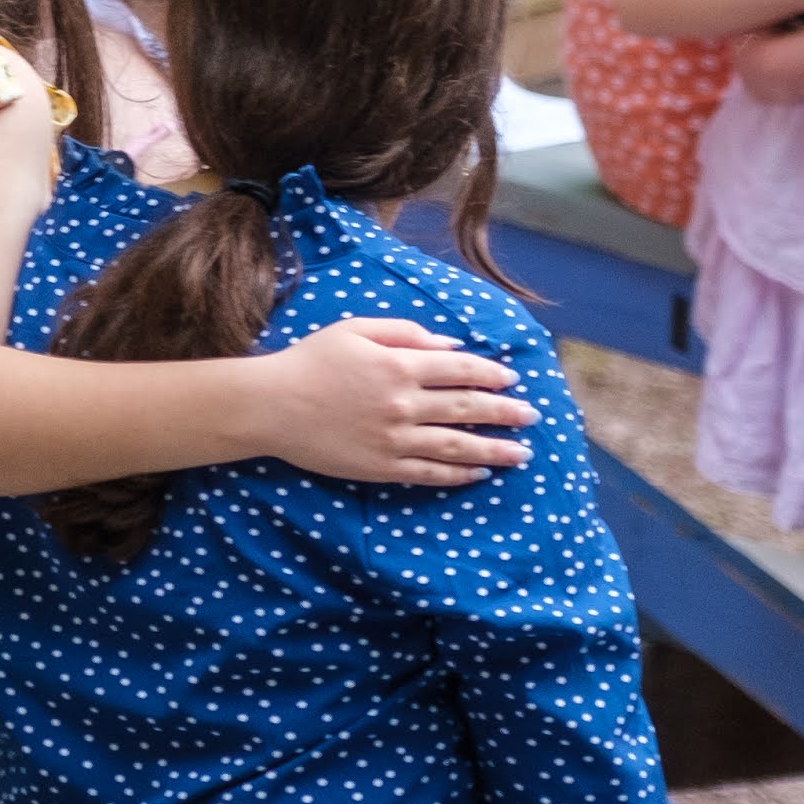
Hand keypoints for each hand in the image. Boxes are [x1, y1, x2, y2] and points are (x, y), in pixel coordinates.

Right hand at [258, 317, 533, 486]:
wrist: (271, 405)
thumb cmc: (312, 360)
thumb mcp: (357, 329)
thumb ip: (407, 333)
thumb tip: (451, 345)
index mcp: (400, 365)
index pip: (461, 369)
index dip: (492, 373)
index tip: (512, 379)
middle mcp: (404, 403)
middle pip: (468, 408)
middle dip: (505, 412)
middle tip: (532, 417)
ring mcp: (394, 439)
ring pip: (457, 446)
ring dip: (494, 449)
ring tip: (521, 454)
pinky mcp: (381, 467)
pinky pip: (430, 474)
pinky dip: (458, 474)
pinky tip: (479, 474)